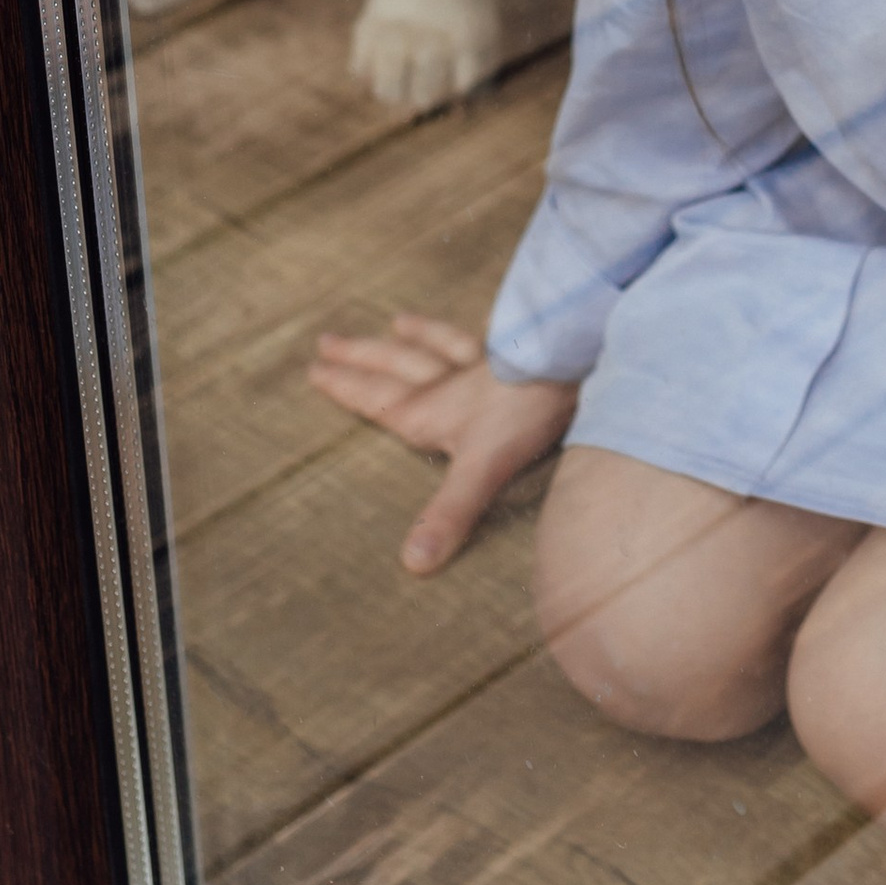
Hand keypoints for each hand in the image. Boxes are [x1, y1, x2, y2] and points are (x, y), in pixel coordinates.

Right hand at [309, 314, 577, 571]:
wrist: (571, 365)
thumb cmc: (522, 415)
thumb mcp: (479, 469)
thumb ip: (447, 514)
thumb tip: (412, 562)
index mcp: (429, 412)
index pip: (377, 399)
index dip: (345, 387)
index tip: (314, 371)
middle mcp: (447, 384)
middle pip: (395, 366)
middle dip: (361, 357)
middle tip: (327, 342)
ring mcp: (481, 365)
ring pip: (435, 348)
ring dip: (413, 336)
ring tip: (396, 321)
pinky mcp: (514, 354)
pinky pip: (484, 339)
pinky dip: (473, 331)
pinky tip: (480, 324)